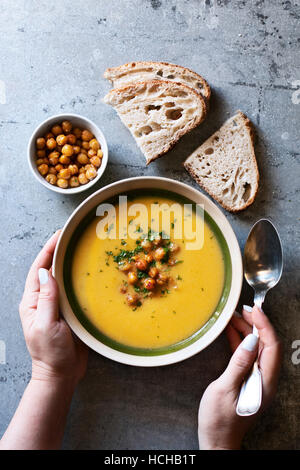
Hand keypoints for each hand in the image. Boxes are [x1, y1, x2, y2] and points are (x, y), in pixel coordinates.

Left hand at [19, 231, 87, 386]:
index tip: (58, 235)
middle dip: (58, 253)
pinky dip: (79, 281)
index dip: (47, 251)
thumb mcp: (47, 325)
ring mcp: (56, 307)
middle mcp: (43, 301)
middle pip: (49, 271)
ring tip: (80, 250)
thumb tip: (44, 272)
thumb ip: (47, 299)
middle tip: (71, 238)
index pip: (38, 270)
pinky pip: (73, 292)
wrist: (61, 375)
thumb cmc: (50, 353)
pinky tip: (88, 275)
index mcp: (32, 302)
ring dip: (69, 265)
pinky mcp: (69, 313)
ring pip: (62, 280)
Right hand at [198, 306, 281, 449]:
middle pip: (267, 345)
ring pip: (257, 349)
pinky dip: (239, 342)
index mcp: (265, 382)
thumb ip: (239, 363)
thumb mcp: (225, 389)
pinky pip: (247, 356)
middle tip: (242, 309)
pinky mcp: (247, 379)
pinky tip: (230, 331)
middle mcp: (265, 379)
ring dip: (247, 331)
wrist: (217, 442)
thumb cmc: (220, 420)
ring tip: (233, 316)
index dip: (264, 325)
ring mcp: (257, 379)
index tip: (255, 309)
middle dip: (256, 324)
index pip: (272, 347)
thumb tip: (250, 340)